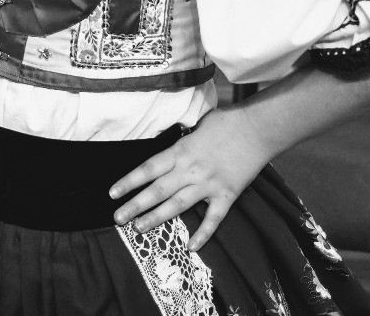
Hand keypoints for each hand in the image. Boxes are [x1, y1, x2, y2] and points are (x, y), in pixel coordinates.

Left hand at [108, 108, 271, 250]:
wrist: (257, 129)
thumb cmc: (226, 122)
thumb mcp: (196, 127)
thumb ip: (181, 143)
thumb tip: (171, 149)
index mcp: (179, 151)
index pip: (147, 169)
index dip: (129, 181)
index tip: (112, 193)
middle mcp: (189, 170)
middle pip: (157, 190)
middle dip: (135, 205)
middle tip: (118, 218)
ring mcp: (208, 184)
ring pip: (177, 205)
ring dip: (156, 218)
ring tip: (138, 228)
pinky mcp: (227, 195)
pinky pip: (213, 218)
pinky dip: (203, 234)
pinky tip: (191, 247)